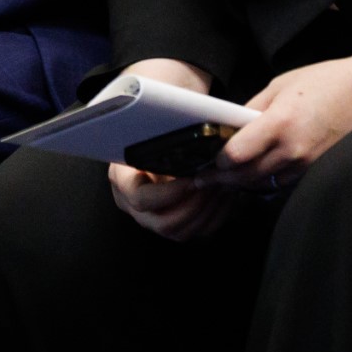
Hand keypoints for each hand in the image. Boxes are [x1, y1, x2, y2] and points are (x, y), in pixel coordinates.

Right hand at [106, 58, 240, 240]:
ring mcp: (155, 217)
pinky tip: (228, 195)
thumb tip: (176, 120)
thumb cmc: (155, 122)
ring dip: (208, 211)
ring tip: (225, 187)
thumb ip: (158, 128)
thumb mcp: (150, 121)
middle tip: (216, 184)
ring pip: (182, 231)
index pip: (142, 200)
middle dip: (195, 205)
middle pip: (164, 223)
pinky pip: (197, 231)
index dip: (170, 194)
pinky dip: (216, 217)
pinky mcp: (176, 222)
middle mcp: (135, 205)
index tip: (193, 179)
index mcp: (123, 180)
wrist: (158, 127)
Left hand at [200, 50, 351, 192]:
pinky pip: (284, 182)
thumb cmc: (329, 81)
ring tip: (228, 178)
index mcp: (279, 123)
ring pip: (264, 184)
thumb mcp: (283, 84)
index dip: (217, 161)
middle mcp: (291, 150)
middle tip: (206, 179)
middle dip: (223, 179)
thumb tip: (233, 125)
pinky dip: (268, 180)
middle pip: (245, 176)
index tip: (207, 161)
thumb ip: (255, 106)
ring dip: (244, 183)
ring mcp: (306, 163)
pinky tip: (259, 174)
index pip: (236, 155)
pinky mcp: (317, 170)